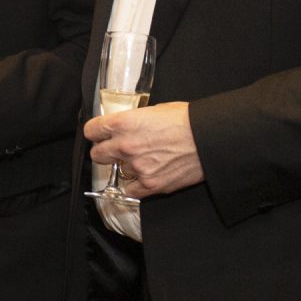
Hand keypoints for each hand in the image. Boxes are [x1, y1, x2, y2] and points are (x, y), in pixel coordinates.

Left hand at [86, 101, 200, 196]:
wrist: (209, 138)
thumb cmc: (187, 121)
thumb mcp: (153, 110)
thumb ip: (133, 120)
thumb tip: (125, 126)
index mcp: (123, 123)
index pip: (91, 131)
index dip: (96, 133)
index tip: (99, 135)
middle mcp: (125, 146)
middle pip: (97, 155)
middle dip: (105, 153)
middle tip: (117, 151)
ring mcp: (136, 167)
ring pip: (118, 172)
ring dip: (127, 168)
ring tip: (145, 160)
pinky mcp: (150, 184)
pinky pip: (131, 189)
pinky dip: (137, 184)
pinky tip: (147, 175)